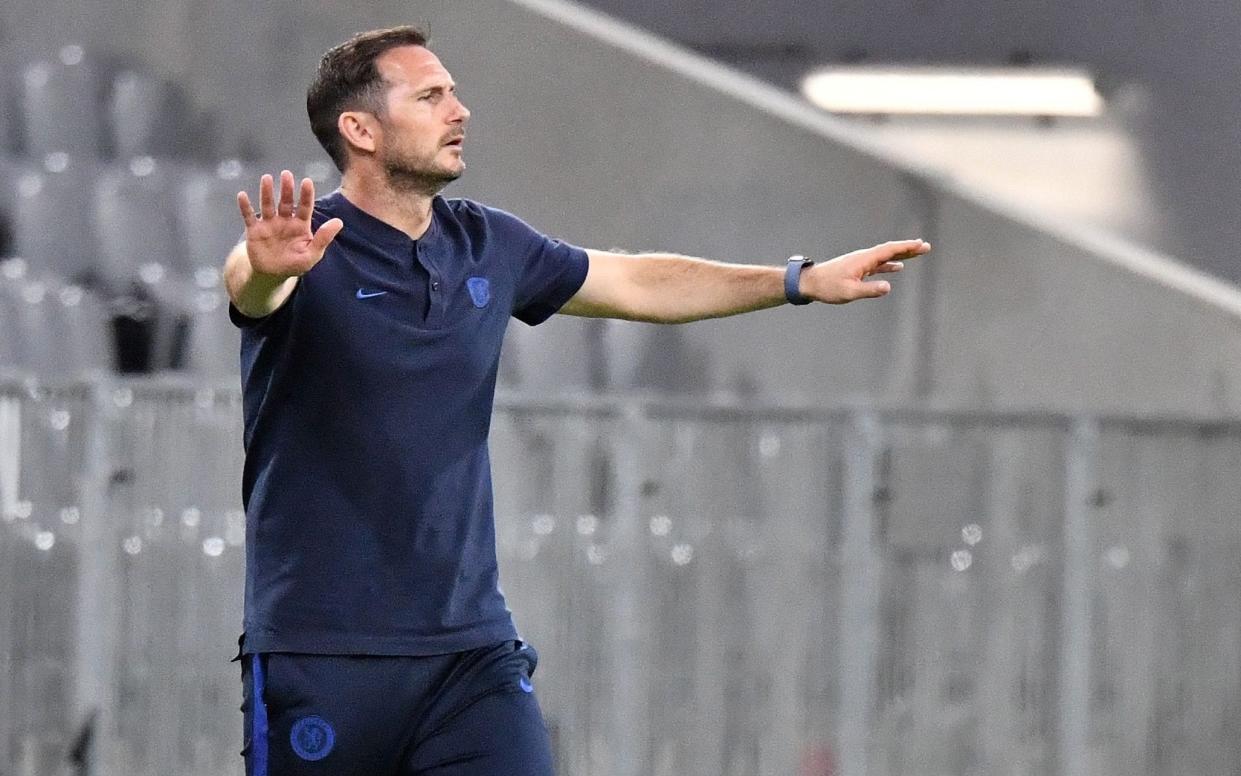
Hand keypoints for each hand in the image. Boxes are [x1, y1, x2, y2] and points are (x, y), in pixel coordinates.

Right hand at [237, 170, 343, 278]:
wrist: (272, 275)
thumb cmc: (295, 264)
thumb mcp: (312, 254)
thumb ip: (323, 238)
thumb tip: (339, 221)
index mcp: (300, 225)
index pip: (305, 207)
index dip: (306, 195)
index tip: (307, 181)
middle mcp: (284, 220)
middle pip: (286, 202)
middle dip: (286, 188)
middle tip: (286, 174)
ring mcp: (269, 224)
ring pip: (267, 205)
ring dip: (267, 192)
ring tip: (267, 178)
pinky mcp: (254, 230)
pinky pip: (249, 216)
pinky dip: (245, 206)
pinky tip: (242, 195)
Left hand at [802, 239, 930, 303]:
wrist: (810, 283)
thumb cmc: (828, 287)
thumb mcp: (849, 292)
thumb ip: (869, 290)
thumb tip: (888, 287)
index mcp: (863, 260)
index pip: (889, 250)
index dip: (906, 247)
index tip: (921, 245)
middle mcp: (864, 258)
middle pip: (890, 250)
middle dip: (908, 248)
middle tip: (926, 246)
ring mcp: (861, 263)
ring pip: (885, 257)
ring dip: (901, 255)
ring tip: (917, 253)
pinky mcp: (857, 269)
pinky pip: (878, 265)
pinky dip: (889, 265)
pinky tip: (898, 268)